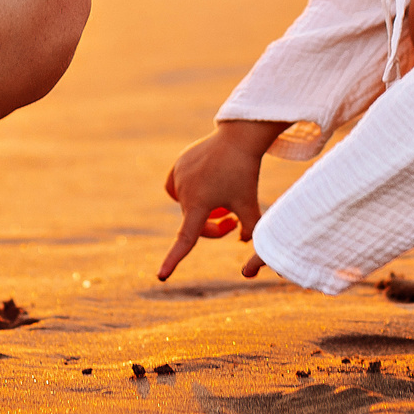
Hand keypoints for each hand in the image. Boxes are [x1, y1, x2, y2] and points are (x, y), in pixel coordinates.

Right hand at [158, 120, 285, 280]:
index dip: (173, 260)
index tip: (161, 276)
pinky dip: (190, 191)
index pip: (185, 239)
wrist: (239, 136)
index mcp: (199, 204)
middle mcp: (184, 191)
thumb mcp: (251, 204)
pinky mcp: (179, 164)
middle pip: (194, 223)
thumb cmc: (246, 171)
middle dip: (213, 227)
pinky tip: (204, 185)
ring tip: (221, 201)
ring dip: (203, 209)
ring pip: (186, 205)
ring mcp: (179, 176)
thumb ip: (251, 229)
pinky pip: (178, 186)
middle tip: (233, 222)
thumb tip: (244, 243)